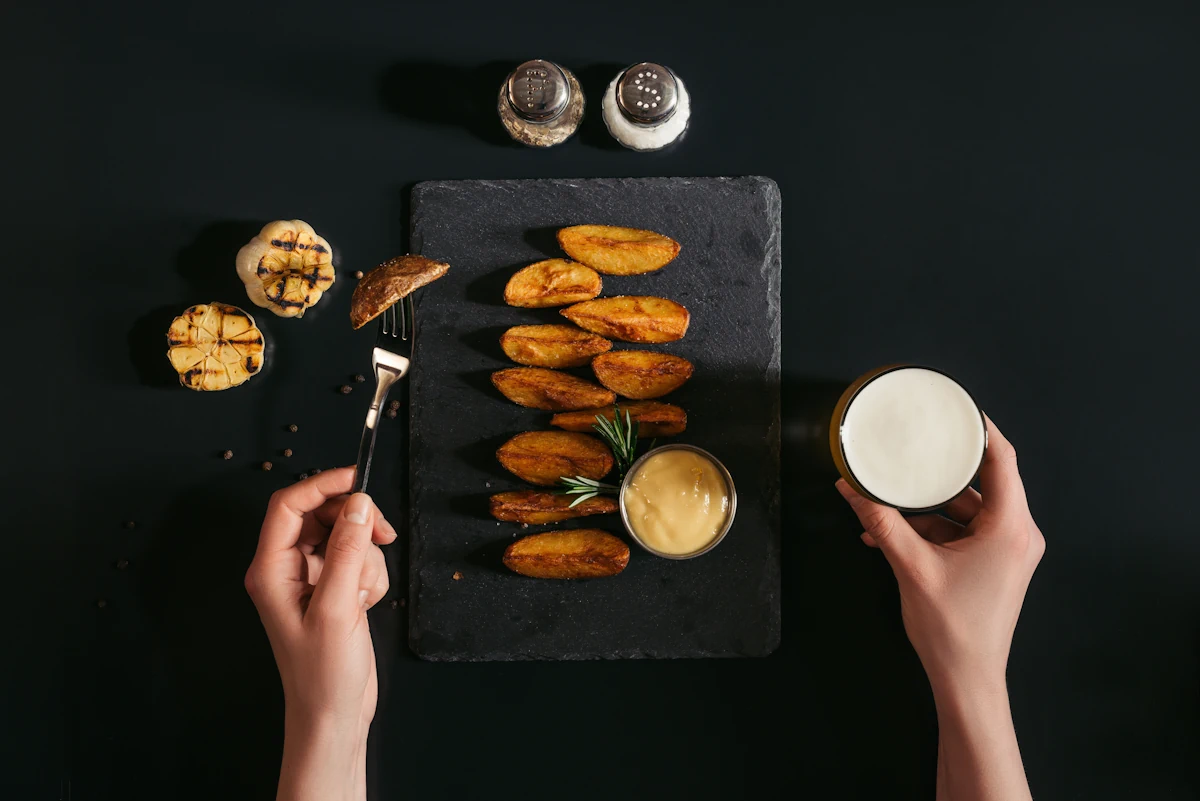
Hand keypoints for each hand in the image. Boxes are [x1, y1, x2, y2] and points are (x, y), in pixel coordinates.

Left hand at [244, 468, 395, 800]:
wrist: (333, 715)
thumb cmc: (323, 674)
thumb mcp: (336, 608)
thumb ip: (347, 551)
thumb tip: (359, 504)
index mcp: (270, 569)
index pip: (289, 505)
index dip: (323, 485)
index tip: (360, 481)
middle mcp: (287, 568)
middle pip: (321, 514)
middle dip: (355, 523)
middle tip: (382, 535)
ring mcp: (311, 579)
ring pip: (346, 536)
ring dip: (367, 555)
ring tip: (365, 593)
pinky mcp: (333, 589)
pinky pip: (358, 559)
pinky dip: (371, 573)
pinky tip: (367, 602)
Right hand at [837, 416, 1042, 800]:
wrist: (967, 679)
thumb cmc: (952, 629)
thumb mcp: (911, 567)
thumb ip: (882, 521)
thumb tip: (852, 489)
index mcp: (1010, 527)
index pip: (1003, 460)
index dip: (981, 429)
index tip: (957, 407)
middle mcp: (1017, 533)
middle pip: (980, 482)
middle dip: (938, 470)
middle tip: (912, 445)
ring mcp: (1006, 550)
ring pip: (965, 508)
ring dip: (926, 507)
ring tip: (886, 500)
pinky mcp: (993, 564)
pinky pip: (961, 531)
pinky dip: (930, 529)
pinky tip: (890, 531)